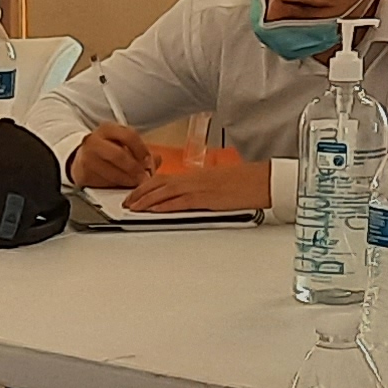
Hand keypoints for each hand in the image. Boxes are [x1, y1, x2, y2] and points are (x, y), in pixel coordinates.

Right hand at [68, 122, 157, 189]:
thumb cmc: (105, 151)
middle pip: (119, 155)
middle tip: (144, 177)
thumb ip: (140, 150)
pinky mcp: (84, 172)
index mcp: (107, 129)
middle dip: (134, 168)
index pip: (128, 135)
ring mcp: (88, 157)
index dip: (141, 150)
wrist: (81, 158)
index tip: (148, 161)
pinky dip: (116, 185)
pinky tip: (122, 185)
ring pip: (112, 171)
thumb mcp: (122, 144)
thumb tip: (157, 159)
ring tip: (136, 183)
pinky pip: (104, 181)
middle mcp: (95, 140)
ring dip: (127, 180)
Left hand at [121, 159, 273, 213]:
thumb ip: (202, 192)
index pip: (165, 178)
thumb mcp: (219, 186)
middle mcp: (193, 179)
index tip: (135, 192)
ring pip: (164, 192)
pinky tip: (153, 211)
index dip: (146, 185)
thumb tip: (192, 201)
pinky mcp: (205, 198)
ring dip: (146, 200)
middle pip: (159, 183)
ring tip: (132, 207)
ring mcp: (198, 188)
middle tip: (126, 202)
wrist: (261, 181)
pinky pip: (179, 202)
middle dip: (140, 192)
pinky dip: (163, 206)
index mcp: (196, 176)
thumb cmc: (245, 183)